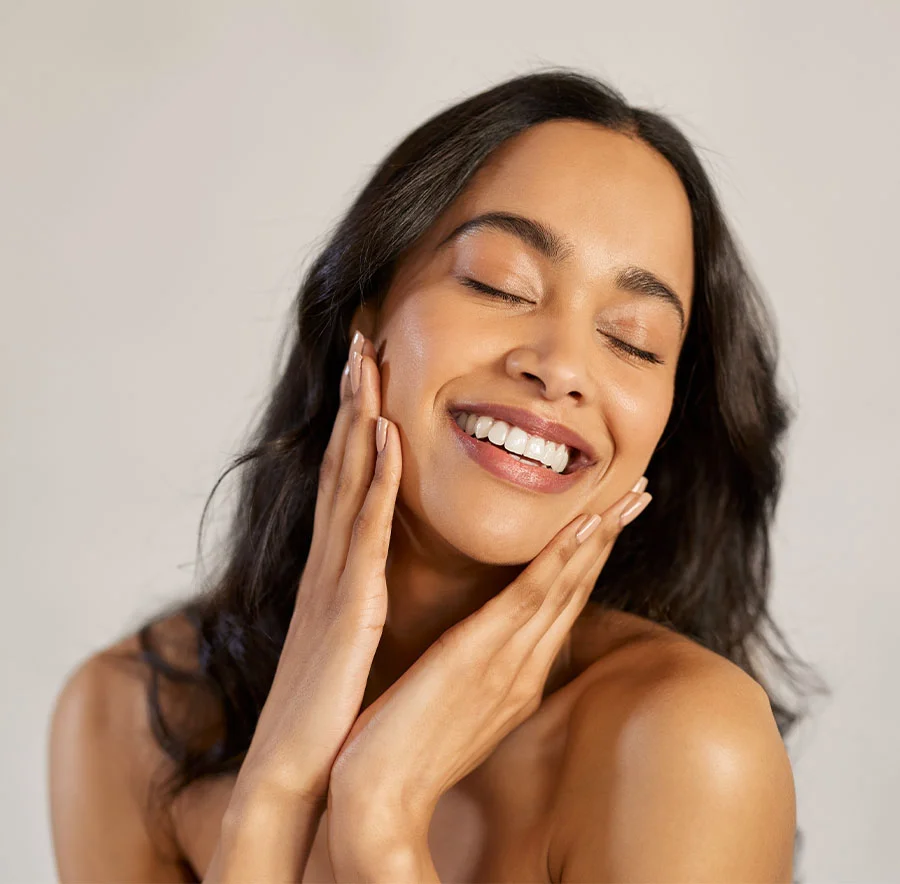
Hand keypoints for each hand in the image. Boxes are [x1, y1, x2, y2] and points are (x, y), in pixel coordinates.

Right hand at [235, 331, 401, 806]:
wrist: (298, 766)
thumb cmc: (327, 704)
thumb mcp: (345, 633)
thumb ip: (356, 592)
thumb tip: (371, 569)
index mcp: (336, 567)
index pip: (347, 479)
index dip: (357, 422)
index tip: (370, 373)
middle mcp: (330, 558)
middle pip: (343, 462)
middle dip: (353, 398)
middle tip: (363, 339)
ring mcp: (336, 574)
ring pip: (349, 479)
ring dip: (360, 416)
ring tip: (369, 360)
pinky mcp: (349, 601)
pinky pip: (365, 528)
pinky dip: (376, 477)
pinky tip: (386, 433)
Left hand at [327, 481, 651, 836]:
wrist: (381, 796)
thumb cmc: (408, 747)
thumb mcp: (453, 704)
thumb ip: (478, 671)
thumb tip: (481, 643)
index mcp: (518, 677)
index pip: (561, 606)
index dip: (589, 560)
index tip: (608, 520)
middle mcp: (525, 668)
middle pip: (576, 591)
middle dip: (610, 540)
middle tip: (639, 496)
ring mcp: (508, 662)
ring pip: (564, 587)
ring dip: (598, 538)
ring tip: (627, 498)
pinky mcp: (480, 655)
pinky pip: (530, 597)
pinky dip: (560, 559)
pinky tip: (584, 527)